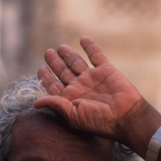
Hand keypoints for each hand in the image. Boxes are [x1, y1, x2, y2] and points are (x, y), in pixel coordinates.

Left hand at [35, 36, 160, 151]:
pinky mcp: (106, 70)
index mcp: (70, 98)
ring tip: (60, 47)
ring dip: (68, 54)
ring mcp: (93, 77)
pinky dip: (90, 47)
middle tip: (47, 53)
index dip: (46, 77)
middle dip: (55, 62)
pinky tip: (82, 39)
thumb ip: (55, 105)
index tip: (40, 69)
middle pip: (64, 71)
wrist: (125, 116)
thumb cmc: (99, 121)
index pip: (54, 85)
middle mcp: (80, 87)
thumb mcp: (73, 115)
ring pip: (77, 62)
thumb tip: (35, 103)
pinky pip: (96, 55)